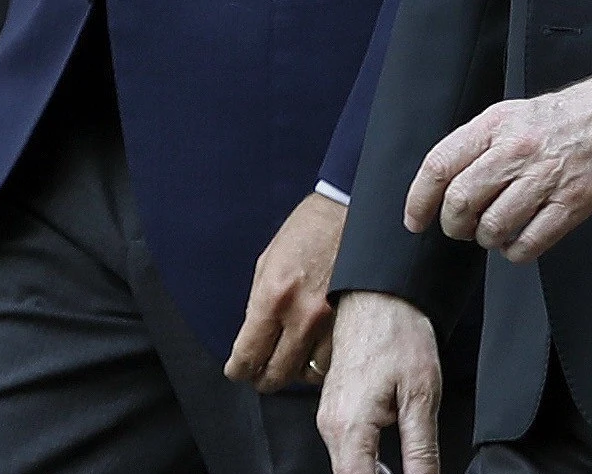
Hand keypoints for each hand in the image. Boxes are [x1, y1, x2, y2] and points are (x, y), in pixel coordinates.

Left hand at [227, 191, 348, 390]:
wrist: (351, 212)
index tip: (238, 371)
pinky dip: (321, 364)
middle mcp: (303, 315)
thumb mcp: (267, 262)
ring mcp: (332, 323)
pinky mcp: (354, 323)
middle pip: (276, 375)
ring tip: (290, 364)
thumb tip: (253, 339)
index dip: (238, 370)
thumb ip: (258, 303)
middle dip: (262, 378)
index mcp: (274, 297)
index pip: (248, 356)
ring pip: (308, 376)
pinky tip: (315, 355)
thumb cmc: (308, 231)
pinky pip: (334, 362)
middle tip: (259, 374)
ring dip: (295, 373)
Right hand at [318, 292, 442, 473]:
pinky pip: (348, 449)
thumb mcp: (422, 397)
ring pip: (348, 467)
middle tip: (415, 472)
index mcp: (349, 427)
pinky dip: (368, 462)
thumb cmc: (397, 332)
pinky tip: (392, 460)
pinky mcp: (334, 409)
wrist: (377, 293)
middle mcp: (330, 426)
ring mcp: (328, 417)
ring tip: (406, 470)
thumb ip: (421, 451)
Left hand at [404, 74, 591, 262]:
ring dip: (486, 239)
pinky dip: (515, 252)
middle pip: (460, 201)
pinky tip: (518, 242)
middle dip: (453, 224)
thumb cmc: (569, 116)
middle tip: (461, 228)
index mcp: (496, 124)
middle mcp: (516, 150)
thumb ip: (480, 143)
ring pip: (492, 227)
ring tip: (495, 231)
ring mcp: (545, 179)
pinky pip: (528, 244)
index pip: (440, 165)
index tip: (415, 220)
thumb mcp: (515, 113)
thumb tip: (445, 182)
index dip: (419, 199)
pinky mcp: (572, 205)